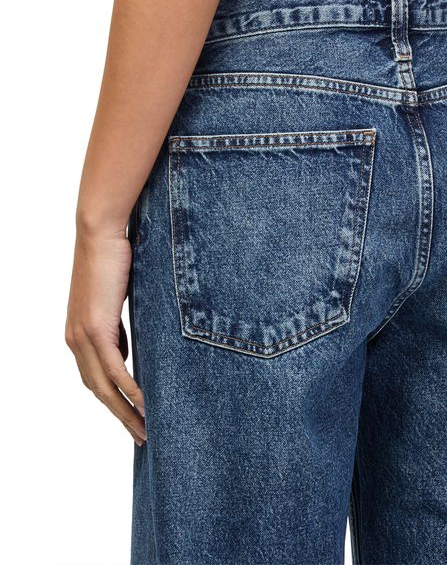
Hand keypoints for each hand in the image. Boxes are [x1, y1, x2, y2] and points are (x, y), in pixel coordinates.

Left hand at [65, 228, 145, 445]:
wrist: (99, 233)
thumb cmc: (111, 260)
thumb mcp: (115, 302)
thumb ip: (118, 329)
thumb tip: (129, 352)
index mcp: (78, 336)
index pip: (95, 379)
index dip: (113, 403)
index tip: (133, 418)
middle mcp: (75, 341)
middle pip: (97, 391)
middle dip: (120, 417)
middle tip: (142, 437)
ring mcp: (82, 337)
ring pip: (104, 387)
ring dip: (126, 413)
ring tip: (147, 431)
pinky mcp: (95, 329)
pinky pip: (115, 370)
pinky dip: (131, 392)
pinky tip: (147, 407)